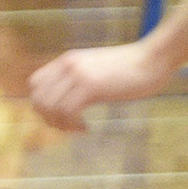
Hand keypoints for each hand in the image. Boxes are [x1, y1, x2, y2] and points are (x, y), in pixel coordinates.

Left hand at [27, 40, 174, 131]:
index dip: (42, 104)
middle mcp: (68, 65)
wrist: (152, 59)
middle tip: (67, 127)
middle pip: (38, 98)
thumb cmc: (131, 68)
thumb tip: (69, 98)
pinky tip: (86, 128)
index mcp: (67, 60)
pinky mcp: (91, 86)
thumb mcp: (97, 68)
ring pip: (50, 107)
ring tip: (77, 128)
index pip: (35, 84)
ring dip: (60, 124)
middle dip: (48, 118)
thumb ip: (81, 78)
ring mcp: (78, 75)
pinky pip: (67, 111)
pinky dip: (72, 125)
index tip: (59, 116)